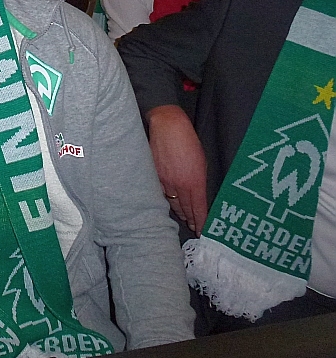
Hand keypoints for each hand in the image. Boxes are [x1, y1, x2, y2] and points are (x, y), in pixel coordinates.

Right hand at [147, 105, 207, 233]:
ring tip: (184, 219)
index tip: (203, 230)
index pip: (198, 208)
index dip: (201, 221)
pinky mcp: (154, 176)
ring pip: (172, 203)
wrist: (167, 127)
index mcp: (194, 182)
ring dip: (179, 212)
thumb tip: (198, 192)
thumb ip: (199, 180)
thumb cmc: (188, 141)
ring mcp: (165, 181)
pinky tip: (170, 203)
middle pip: (185, 209)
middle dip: (191, 219)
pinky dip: (167, 200)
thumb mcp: (201, 161)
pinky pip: (162, 193)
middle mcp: (179, 185)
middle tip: (194, 228)